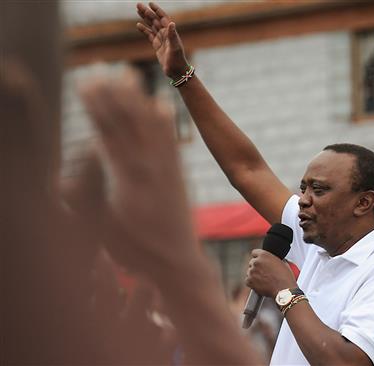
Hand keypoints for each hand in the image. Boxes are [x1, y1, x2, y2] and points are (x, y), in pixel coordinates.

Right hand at [79, 70, 198, 280]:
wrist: (178, 263)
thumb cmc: (135, 251)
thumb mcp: (100, 231)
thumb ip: (83, 202)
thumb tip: (60, 176)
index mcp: (129, 181)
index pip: (109, 134)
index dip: (97, 107)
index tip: (86, 83)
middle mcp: (151, 169)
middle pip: (130, 124)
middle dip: (114, 95)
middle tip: (102, 69)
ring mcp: (168, 170)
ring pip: (153, 127)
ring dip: (139, 100)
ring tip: (129, 75)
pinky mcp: (179, 174)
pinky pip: (172, 141)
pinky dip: (165, 122)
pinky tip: (161, 104)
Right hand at [136, 2, 188, 78]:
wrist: (176, 71)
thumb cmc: (177, 60)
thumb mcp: (175, 47)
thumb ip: (172, 35)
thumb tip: (171, 23)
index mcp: (170, 32)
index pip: (163, 18)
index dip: (157, 10)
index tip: (150, 3)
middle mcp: (166, 34)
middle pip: (155, 20)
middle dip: (147, 12)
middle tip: (138, 4)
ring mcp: (161, 40)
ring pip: (151, 26)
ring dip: (145, 18)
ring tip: (137, 10)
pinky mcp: (157, 46)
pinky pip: (149, 35)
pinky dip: (144, 30)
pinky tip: (138, 25)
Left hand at [245, 249, 296, 296]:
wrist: (283, 289)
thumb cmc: (285, 277)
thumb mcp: (282, 262)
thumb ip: (273, 259)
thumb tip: (272, 261)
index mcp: (264, 255)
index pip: (254, 253)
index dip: (258, 257)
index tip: (259, 261)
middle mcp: (256, 262)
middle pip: (252, 262)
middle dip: (257, 267)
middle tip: (263, 272)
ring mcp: (252, 272)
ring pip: (249, 271)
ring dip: (254, 274)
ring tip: (263, 279)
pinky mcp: (249, 281)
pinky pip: (247, 280)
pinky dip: (252, 282)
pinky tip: (259, 284)